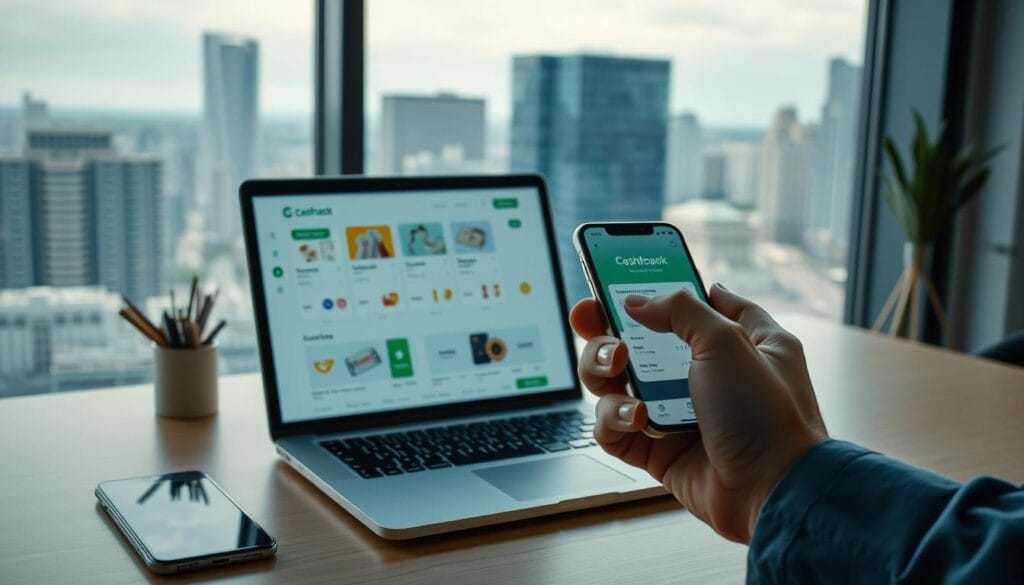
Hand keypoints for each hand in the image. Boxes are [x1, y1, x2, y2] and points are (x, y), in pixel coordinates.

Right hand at [569, 283, 826, 542]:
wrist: (773, 492)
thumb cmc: (768, 417)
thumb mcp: (729, 341)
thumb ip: (680, 310)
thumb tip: (637, 302)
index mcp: (735, 340)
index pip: (686, 302)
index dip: (650, 289)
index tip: (613, 282)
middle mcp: (703, 374)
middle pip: (635, 340)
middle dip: (605, 330)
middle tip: (593, 322)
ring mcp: (677, 413)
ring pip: (616, 382)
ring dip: (603, 371)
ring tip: (616, 370)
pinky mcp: (659, 450)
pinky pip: (615, 428)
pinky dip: (613, 419)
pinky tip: (634, 418)